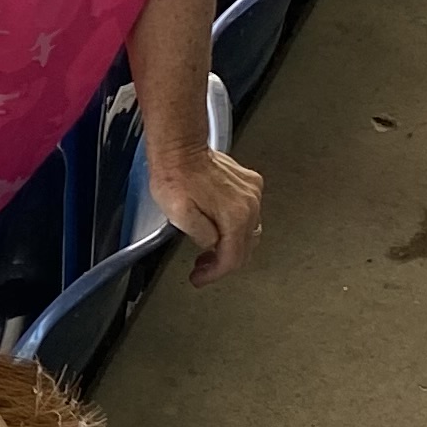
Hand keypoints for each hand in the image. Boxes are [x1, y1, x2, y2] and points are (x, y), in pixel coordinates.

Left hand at [152, 140, 261, 283]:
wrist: (179, 148)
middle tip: (203, 267)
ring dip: (230, 245)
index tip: (201, 278)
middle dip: (222, 262)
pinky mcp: (248, 183)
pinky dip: (236, 226)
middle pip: (244, 248)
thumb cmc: (175, 175)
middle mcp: (249, 204)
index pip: (232, 258)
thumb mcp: (178, 216)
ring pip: (249, 232)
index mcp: (235, 215)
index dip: (214, 274)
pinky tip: (220, 226)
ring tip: (210, 251)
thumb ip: (201, 237)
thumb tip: (210, 244)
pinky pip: (249, 213)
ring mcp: (251, 192)